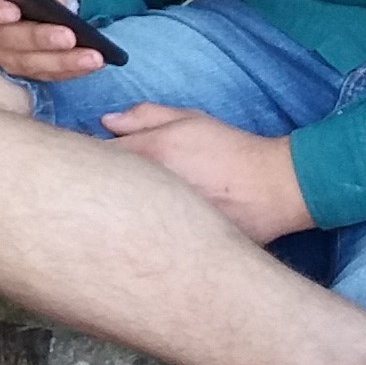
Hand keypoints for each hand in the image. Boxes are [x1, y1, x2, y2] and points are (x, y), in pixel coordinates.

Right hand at [0, 0, 108, 84]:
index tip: (14, 11)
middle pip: (6, 41)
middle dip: (38, 39)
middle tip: (68, 35)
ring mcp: (2, 53)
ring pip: (27, 63)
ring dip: (60, 61)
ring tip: (91, 56)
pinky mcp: (24, 66)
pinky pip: (45, 74)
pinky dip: (69, 71)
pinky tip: (91, 64)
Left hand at [100, 100, 308, 240]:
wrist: (273, 188)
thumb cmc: (230, 150)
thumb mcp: (189, 120)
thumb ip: (144, 116)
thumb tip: (106, 122)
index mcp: (148, 153)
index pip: (96, 156)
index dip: (92, 158)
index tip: (99, 161)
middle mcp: (148, 190)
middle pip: (100, 193)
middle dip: (100, 190)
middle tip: (114, 188)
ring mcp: (159, 222)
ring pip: (118, 220)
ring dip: (118, 214)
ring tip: (134, 209)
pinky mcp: (172, 247)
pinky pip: (143, 241)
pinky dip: (140, 236)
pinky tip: (152, 232)